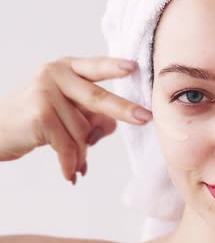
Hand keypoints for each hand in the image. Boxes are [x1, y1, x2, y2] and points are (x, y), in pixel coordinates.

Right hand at [0, 56, 151, 183]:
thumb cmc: (41, 119)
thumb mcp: (69, 110)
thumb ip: (94, 115)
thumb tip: (111, 126)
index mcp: (69, 68)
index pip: (96, 66)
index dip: (114, 67)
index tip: (135, 67)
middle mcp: (56, 74)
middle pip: (98, 98)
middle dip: (123, 110)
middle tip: (145, 118)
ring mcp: (45, 92)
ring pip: (83, 130)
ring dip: (82, 151)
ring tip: (74, 161)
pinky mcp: (40, 114)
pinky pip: (68, 144)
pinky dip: (70, 163)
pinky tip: (71, 175)